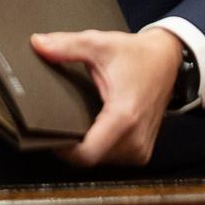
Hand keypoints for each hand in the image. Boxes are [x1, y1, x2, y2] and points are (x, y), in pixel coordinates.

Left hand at [29, 28, 182, 167]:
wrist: (167, 60)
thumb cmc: (136, 54)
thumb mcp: (99, 44)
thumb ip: (66, 46)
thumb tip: (38, 44)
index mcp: (123, 116)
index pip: (87, 154)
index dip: (64, 150)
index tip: (50, 134)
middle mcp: (135, 138)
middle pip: (91, 159)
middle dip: (72, 145)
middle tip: (59, 122)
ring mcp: (141, 149)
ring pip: (101, 161)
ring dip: (87, 147)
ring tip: (78, 123)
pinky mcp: (142, 152)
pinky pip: (113, 158)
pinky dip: (101, 147)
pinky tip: (94, 129)